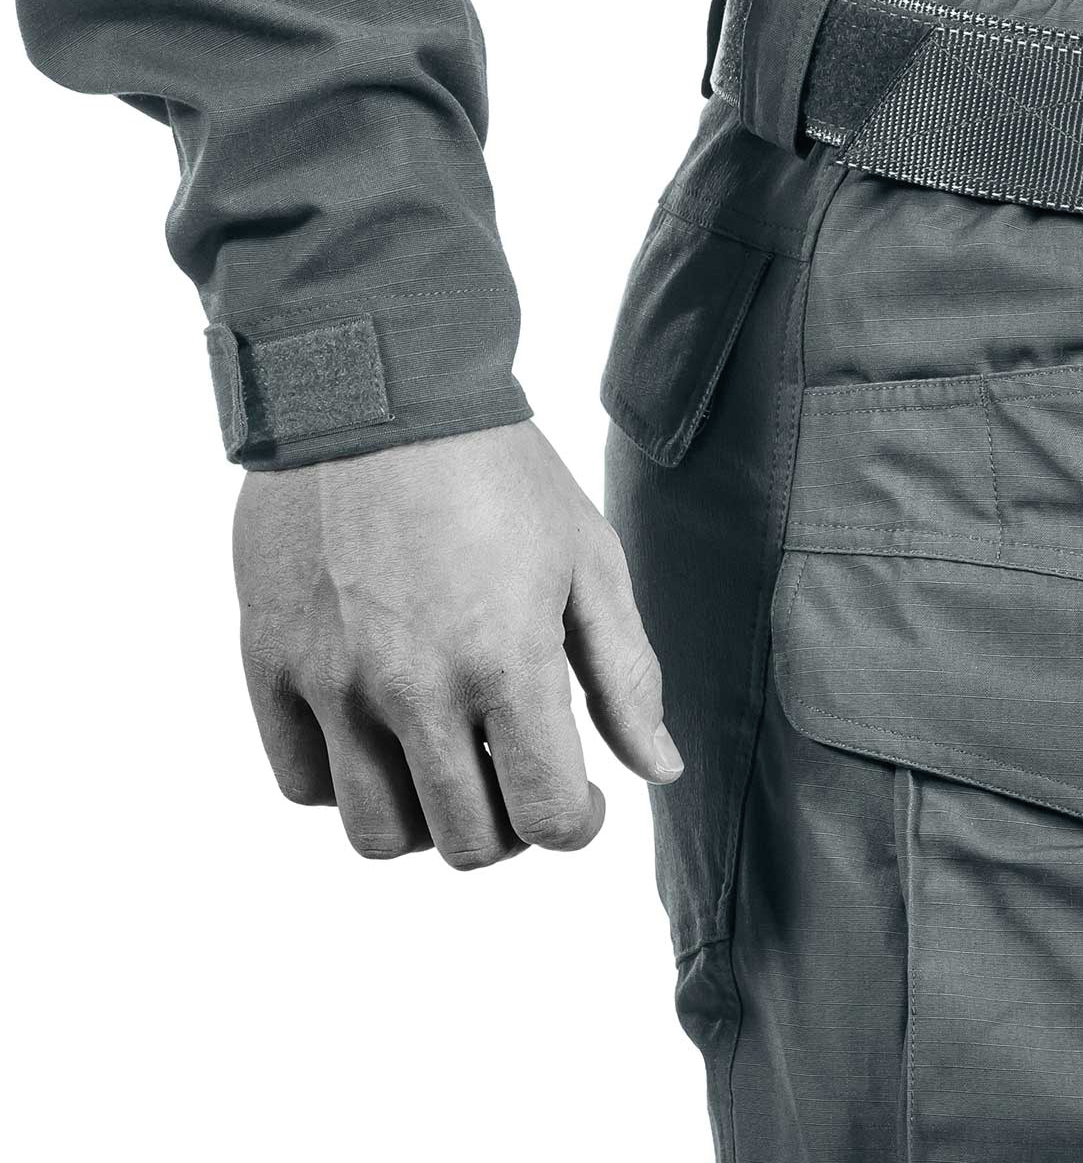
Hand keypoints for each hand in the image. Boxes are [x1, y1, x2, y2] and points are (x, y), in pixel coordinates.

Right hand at [234, 421, 680, 869]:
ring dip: (427, 821)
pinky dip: (347, 783)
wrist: (381, 392)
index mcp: (506, 660)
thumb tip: (658, 770)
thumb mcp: (589, 559)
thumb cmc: (500, 470)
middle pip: (465, 844)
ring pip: (376, 833)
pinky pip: (302, 782)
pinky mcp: (270, 664)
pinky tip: (384, 734)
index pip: (545, 817)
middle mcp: (414, 687)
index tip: (581, 799)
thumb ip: (626, 674)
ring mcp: (332, 683)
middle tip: (520, 776)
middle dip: (510, 829)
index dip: (575, 825)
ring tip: (452, 762)